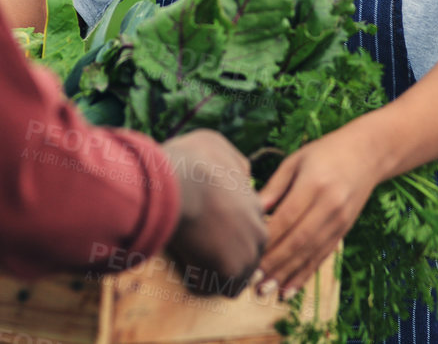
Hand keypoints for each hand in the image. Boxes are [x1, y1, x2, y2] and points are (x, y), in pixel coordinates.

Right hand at [161, 129, 267, 295]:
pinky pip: (215, 288)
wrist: (179, 181)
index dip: (224, 234)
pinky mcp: (230, 271)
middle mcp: (258, 231)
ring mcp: (247, 253)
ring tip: (189, 261)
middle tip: (196, 251)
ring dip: (212, 274)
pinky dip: (199, 283)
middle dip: (223, 259)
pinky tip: (185, 266)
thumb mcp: (220, 147)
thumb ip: (234, 165)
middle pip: (244, 256)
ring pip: (233, 276)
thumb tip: (241, 174)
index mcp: (255, 205)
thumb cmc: (192, 161)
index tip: (204, 232)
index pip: (247, 230)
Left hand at [256, 126, 382, 296]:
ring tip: (265, 291)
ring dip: (286, 275)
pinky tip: (289, 290)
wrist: (368, 154)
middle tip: (251, 281)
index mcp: (314, 184)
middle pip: (298, 240)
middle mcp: (330, 206)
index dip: (267, 239)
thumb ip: (274, 187)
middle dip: (274, 263)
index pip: (287, 217)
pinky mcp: (343, 231)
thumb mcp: (296, 161)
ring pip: (310, 253)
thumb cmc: (324, 153)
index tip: (247, 254)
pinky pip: (322, 257)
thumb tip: (250, 211)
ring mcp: (339, 221)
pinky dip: (304, 275)